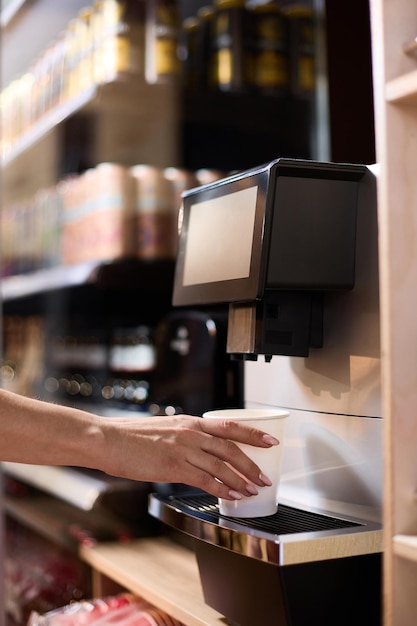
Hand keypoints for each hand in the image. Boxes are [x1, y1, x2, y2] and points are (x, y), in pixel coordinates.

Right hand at [101, 414, 279, 500]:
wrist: (109, 440)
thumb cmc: (132, 437)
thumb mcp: (165, 429)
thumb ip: (185, 437)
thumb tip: (200, 449)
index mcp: (190, 422)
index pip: (230, 426)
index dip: (253, 434)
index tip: (271, 440)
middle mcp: (190, 433)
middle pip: (231, 449)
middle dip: (252, 464)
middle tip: (264, 477)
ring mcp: (183, 450)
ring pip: (221, 466)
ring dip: (240, 481)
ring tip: (252, 491)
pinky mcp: (173, 467)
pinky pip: (205, 480)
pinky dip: (222, 490)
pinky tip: (231, 496)